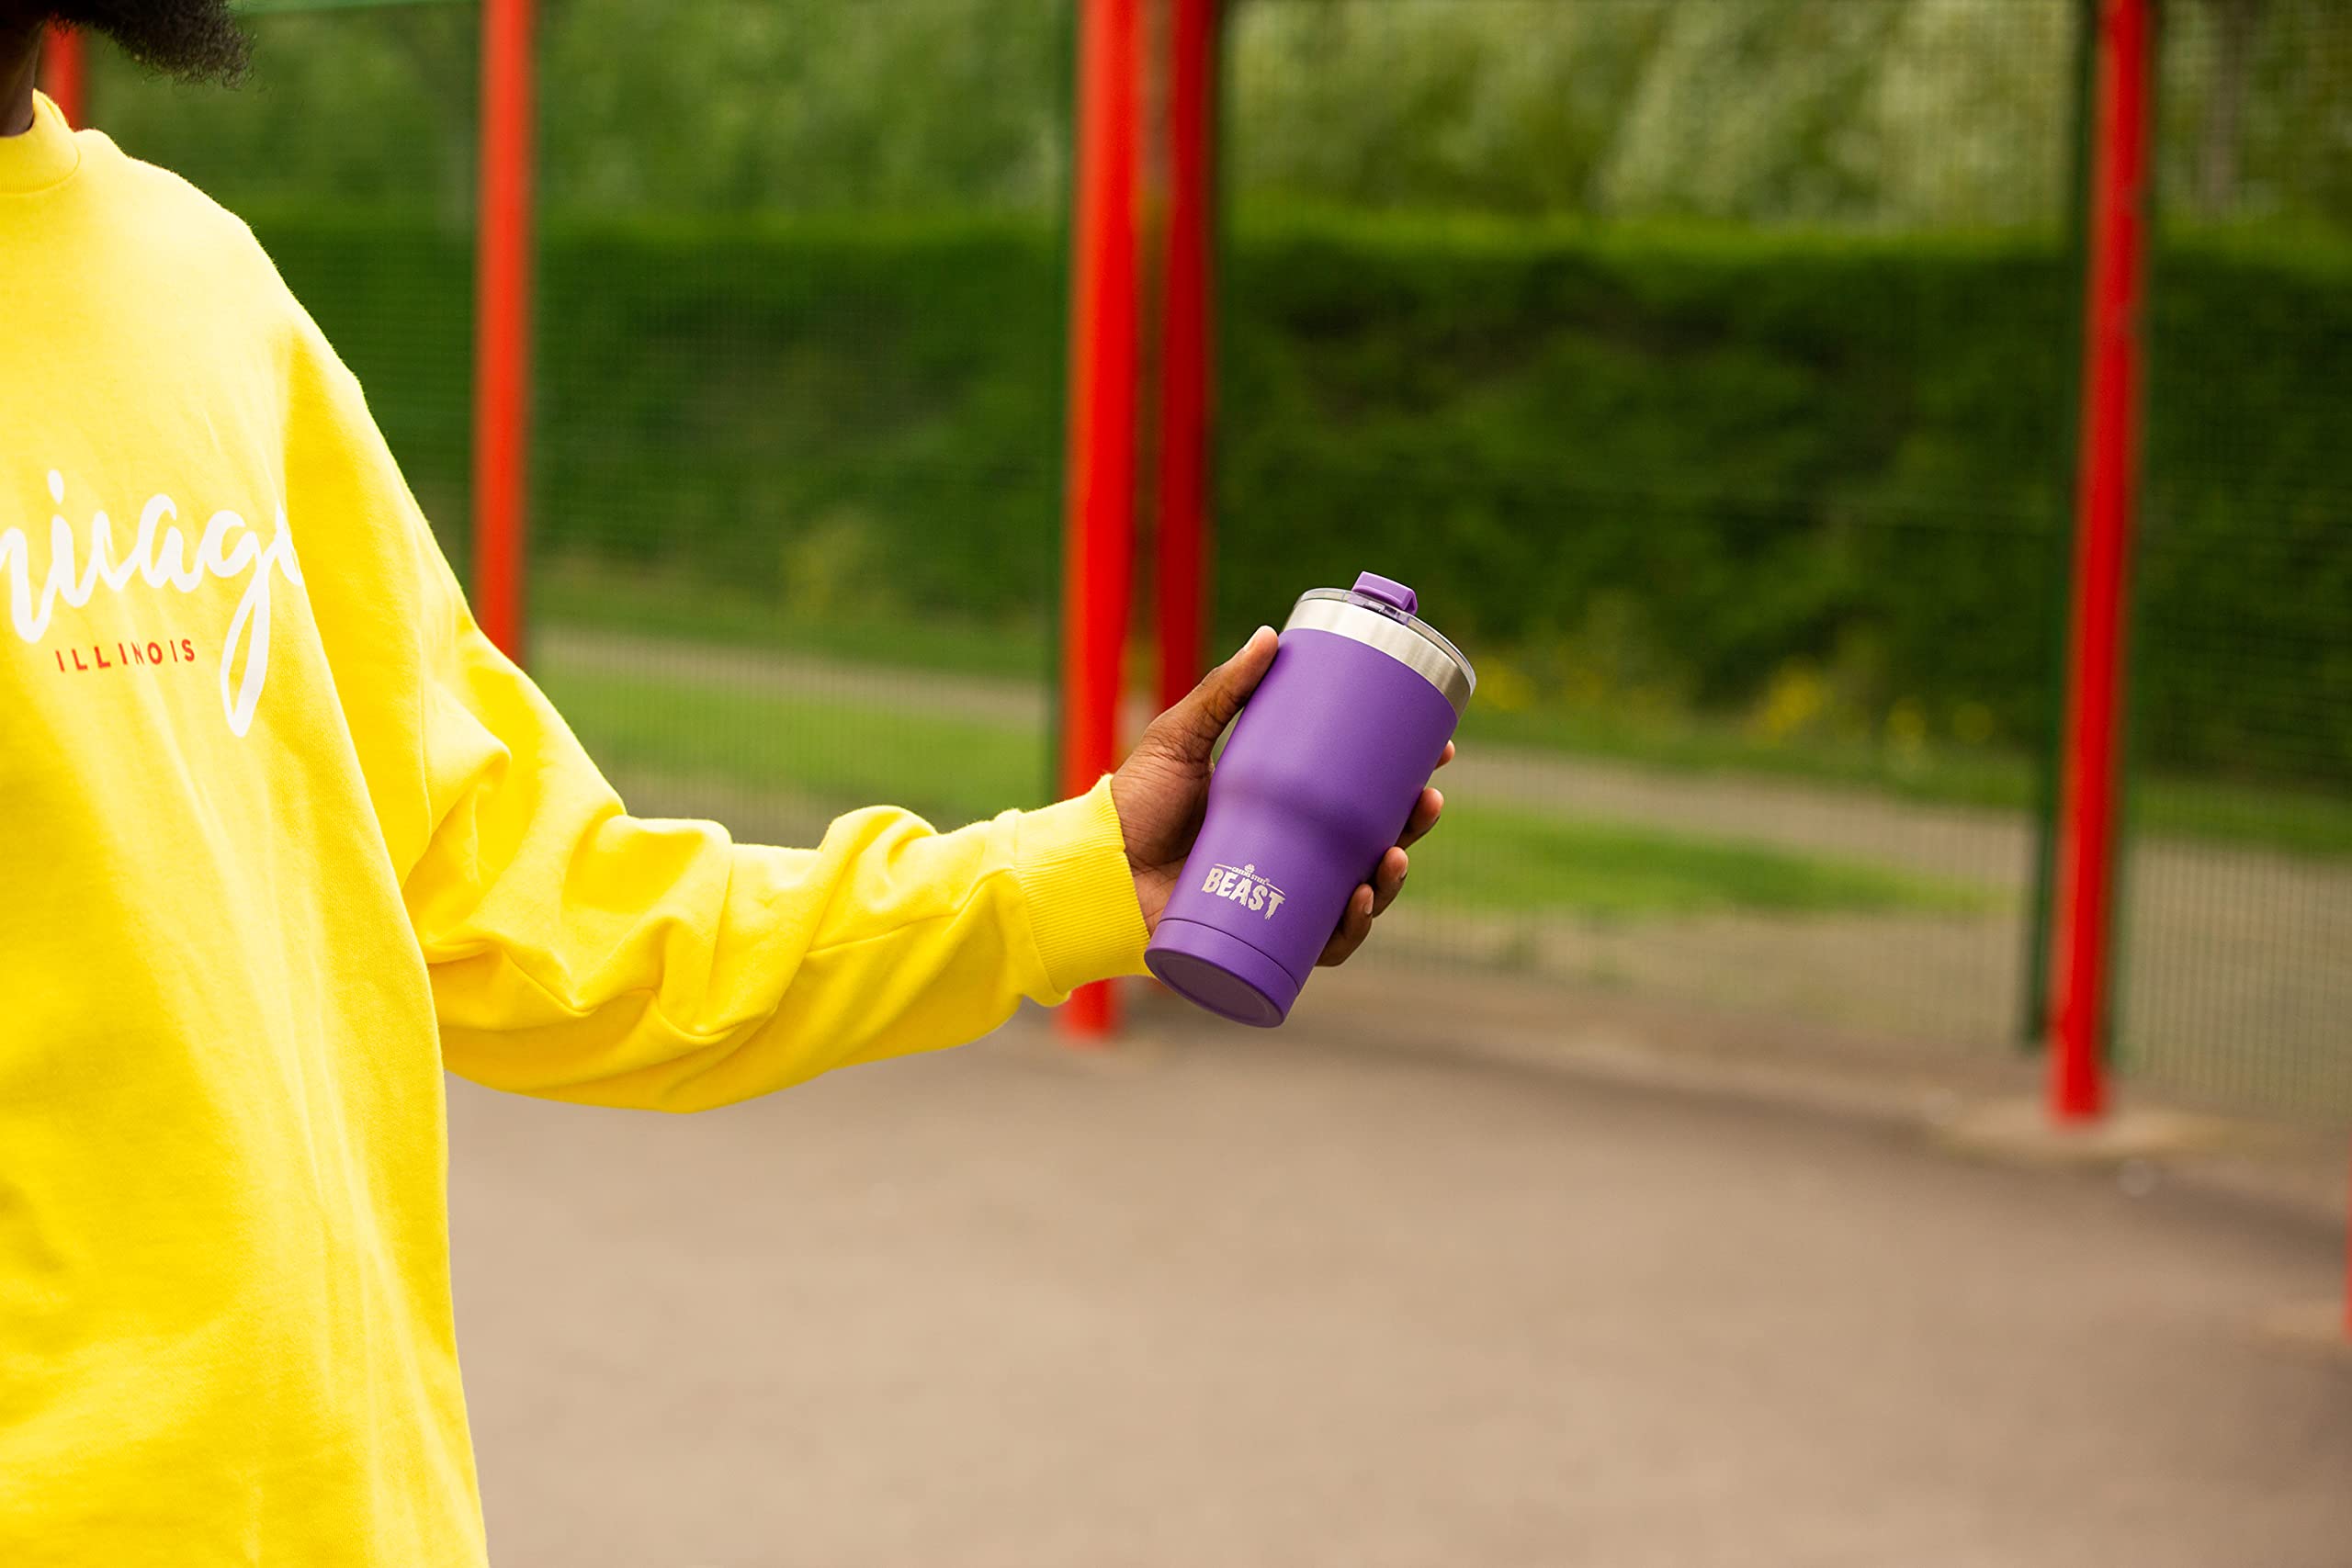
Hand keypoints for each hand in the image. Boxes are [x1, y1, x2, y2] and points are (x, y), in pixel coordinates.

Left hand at [1110, 627, 1452, 967]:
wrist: (1094, 867)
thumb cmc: (1134, 803)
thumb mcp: (1182, 737)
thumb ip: (1224, 691)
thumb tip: (1272, 636)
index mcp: (1287, 812)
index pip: (1362, 797)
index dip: (1406, 781)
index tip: (1438, 752)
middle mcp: (1293, 859)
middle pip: (1374, 848)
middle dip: (1412, 828)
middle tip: (1426, 800)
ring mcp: (1283, 901)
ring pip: (1361, 898)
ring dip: (1392, 881)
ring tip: (1394, 856)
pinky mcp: (1266, 941)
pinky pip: (1324, 945)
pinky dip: (1350, 930)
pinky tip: (1357, 902)